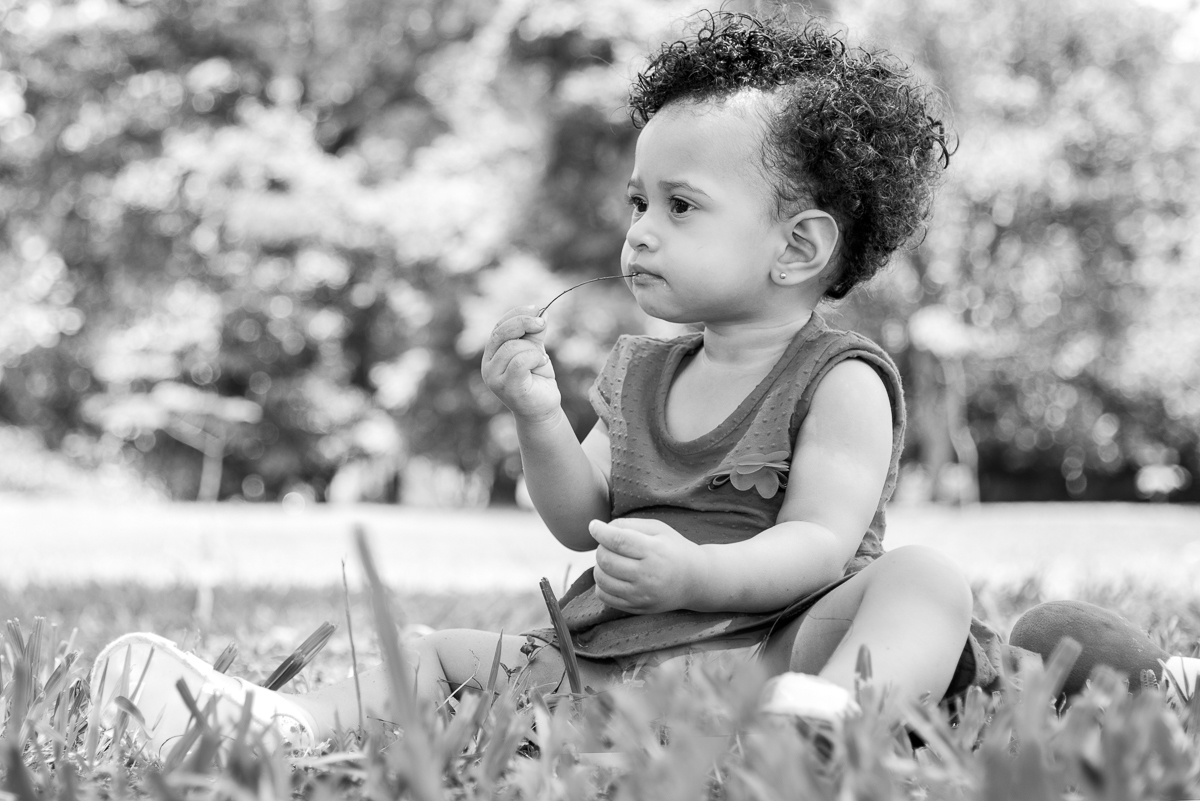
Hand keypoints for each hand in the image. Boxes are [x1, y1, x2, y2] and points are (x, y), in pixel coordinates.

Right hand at [481, 306, 559, 422]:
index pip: (499, 326)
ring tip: (541, 360)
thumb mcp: (536, 350)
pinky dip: (534, 358)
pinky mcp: (506, 386)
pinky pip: (520, 361)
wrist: (543, 408)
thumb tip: (543, 311)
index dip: (517, 313)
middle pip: (502, 332)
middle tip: (542, 323)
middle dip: (524, 323)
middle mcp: (488, 364)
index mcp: (491, 353)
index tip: (537, 309)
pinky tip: (541, 363)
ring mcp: (494, 377)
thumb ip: (535, 333)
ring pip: (513, 347)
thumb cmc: (538, 379)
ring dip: (534, 350)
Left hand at [588, 518, 706, 613]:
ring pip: (602, 580)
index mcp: (655, 551)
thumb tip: (602, 528)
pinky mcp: (637, 608)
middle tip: (608, 544)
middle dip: (600, 548)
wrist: (695, 581)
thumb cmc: (674, 549)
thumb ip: (630, 525)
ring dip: (600, 566)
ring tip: (611, 560)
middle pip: (606, 560)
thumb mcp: (658, 529)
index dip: (600, 531)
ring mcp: (641, 595)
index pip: (618, 540)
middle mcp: (648, 575)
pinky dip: (602, 584)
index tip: (593, 526)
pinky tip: (613, 576)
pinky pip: (605, 597)